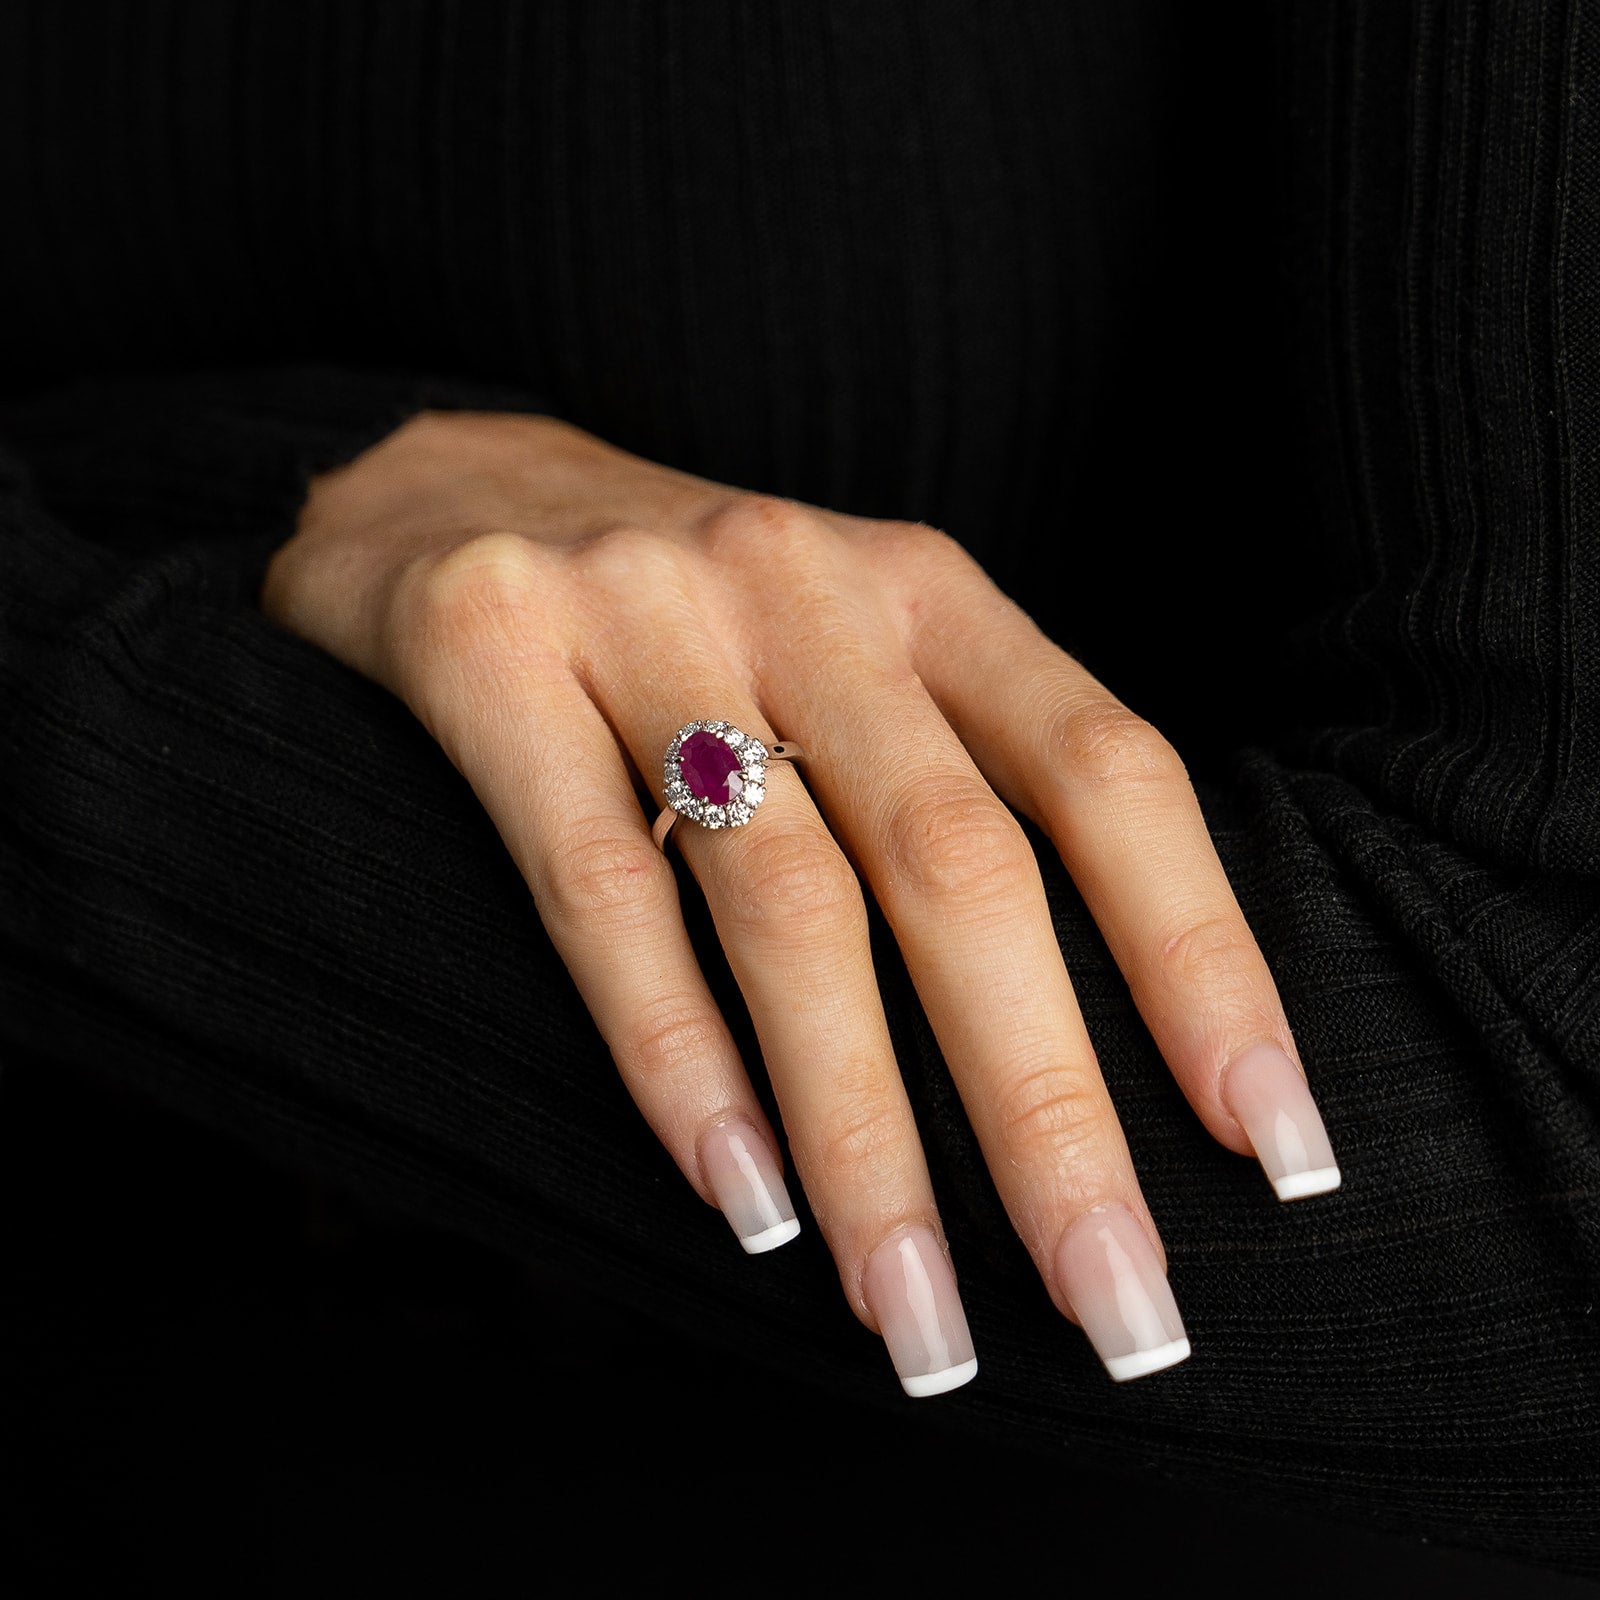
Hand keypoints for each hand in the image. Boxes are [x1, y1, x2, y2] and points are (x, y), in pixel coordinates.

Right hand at [262, 408, 1339, 1393]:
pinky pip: (595, 888)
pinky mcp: (488, 653)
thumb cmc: (692, 620)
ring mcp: (642, 610)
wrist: (442, 485)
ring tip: (915, 1311)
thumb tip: (1097, 1042)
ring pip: (785, 901)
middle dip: (1046, 1105)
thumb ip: (954, 789)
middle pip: (958, 863)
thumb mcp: (853, 659)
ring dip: (863, 1132)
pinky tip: (740, 1194)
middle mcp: (805, 585)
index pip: (1108, 775)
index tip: (1276, 1151)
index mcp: (928, 593)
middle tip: (1115, 1304)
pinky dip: (675, 1056)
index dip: (1204, 964)